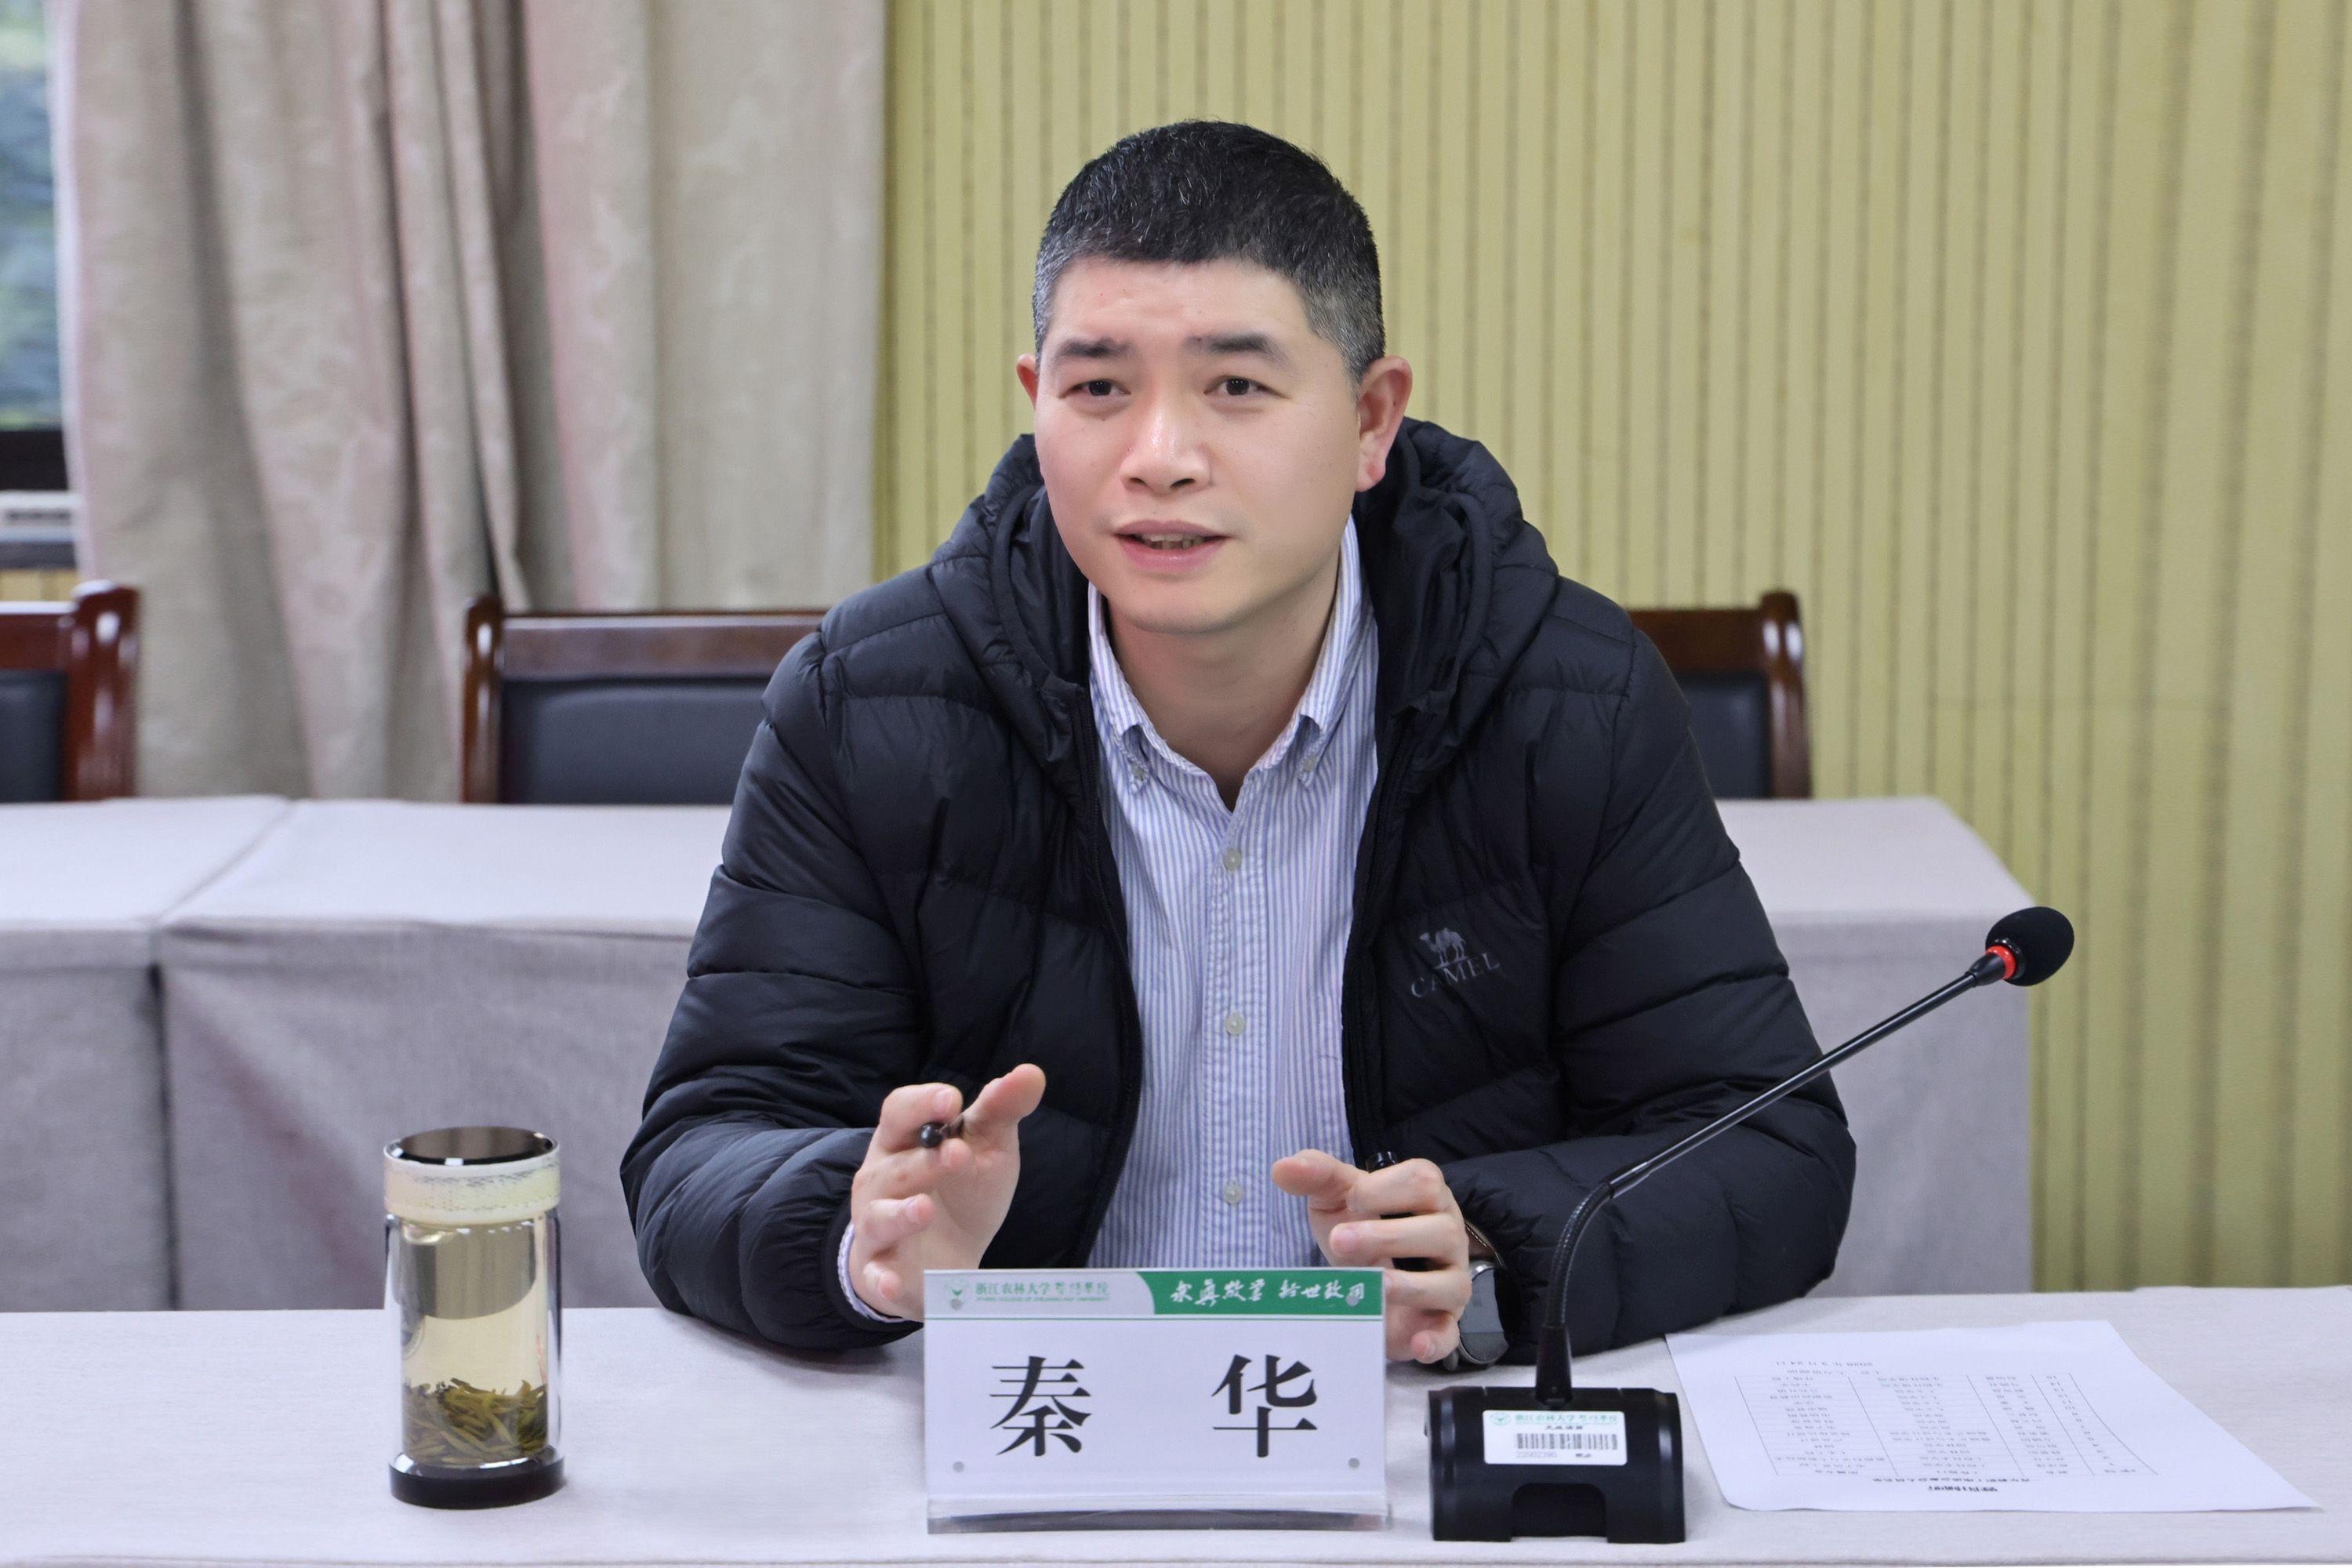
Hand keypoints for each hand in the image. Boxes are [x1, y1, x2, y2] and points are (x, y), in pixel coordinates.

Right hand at [847, 1064, 1045, 1319]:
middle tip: (959, 1155)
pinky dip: (881, 1278)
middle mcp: (882, 1180)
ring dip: (901, 1213)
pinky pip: (874, 1275)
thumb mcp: (987, 1149)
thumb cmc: (961, 1191)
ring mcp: (878, 1227)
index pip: (898, 1112)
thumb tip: (1031, 1073)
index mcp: (903, 1142)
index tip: (952, 1100)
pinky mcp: (881, 1272)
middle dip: (924, 1160)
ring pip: (880, 1216)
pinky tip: (893, 1280)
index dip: (921, 1103)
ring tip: (926, 1208)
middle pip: (894, 1165)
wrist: (946, 1261)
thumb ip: (1001, 1112)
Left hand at [1270, 1149, 1472, 1362]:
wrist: (1364, 1279)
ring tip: (1372, 1285)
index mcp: (1426, 1197)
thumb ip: (1317, 1177)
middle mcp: (1448, 1237)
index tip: (1352, 1200)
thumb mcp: (1336, 1200)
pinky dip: (1437, 1341)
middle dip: (1388, 1236)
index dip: (1387, 1188)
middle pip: (1440, 1231)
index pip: (1424, 1181)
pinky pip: (1450, 1334)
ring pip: (1450, 1283)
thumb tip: (1283, 1167)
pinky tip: (1416, 1344)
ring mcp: (1450, 1281)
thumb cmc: (1358, 1228)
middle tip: (1340, 1242)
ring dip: (1409, 1286)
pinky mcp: (1441, 1323)